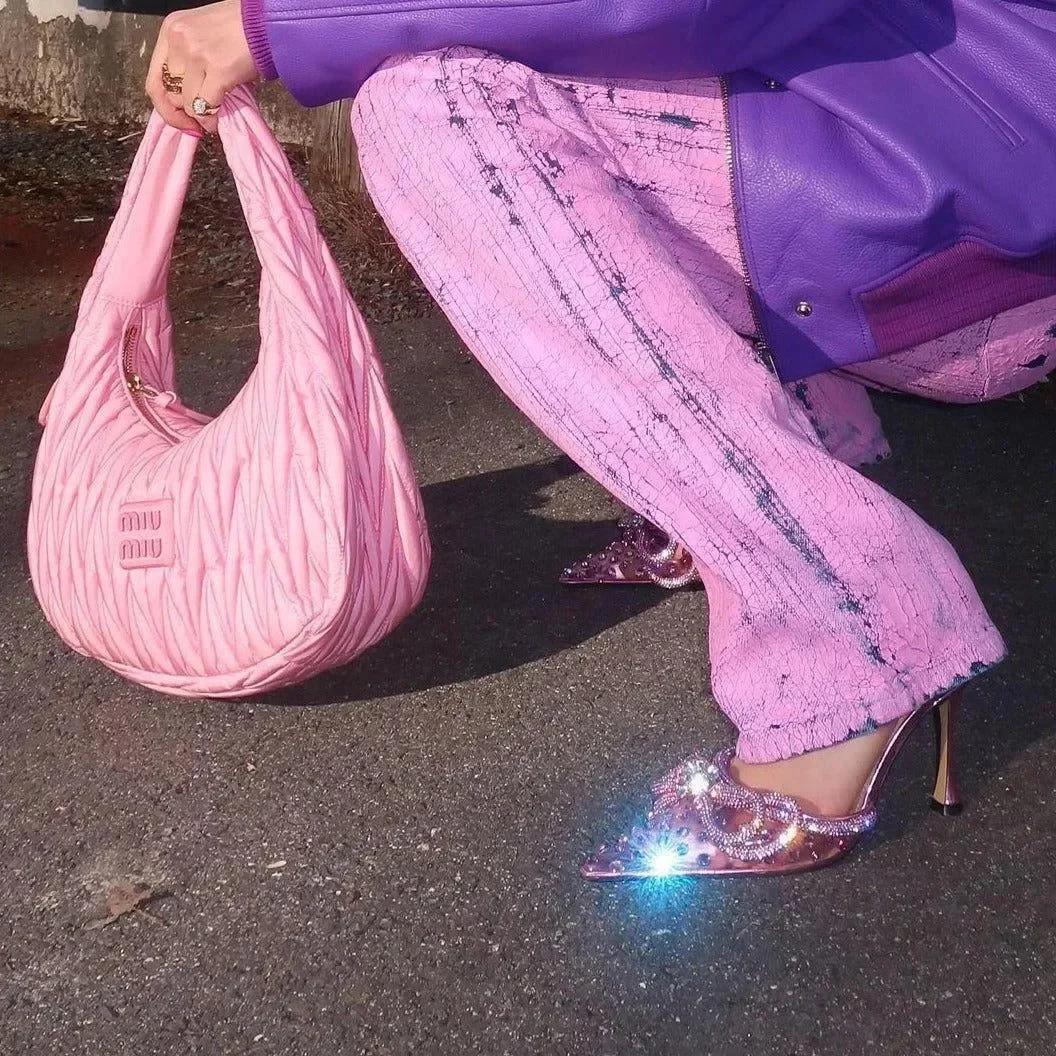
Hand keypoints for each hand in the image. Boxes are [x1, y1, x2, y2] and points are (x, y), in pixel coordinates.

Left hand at [146, 1, 258, 133]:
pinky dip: (212, 119)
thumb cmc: (240, 27)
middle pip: (170, 94)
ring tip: (215, 113)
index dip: (164, 106)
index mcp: (171, 30)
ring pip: (187, 104)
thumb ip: (189, 59)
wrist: (265, 22)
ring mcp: (197, 55)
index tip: (180, 118)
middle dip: (185, 111)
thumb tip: (188, 99)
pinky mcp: (218, 70)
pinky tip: (220, 117)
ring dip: (201, 115)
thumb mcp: (202, 34)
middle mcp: (179, 40)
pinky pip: (206, 107)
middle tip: (201, 118)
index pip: (154, 79)